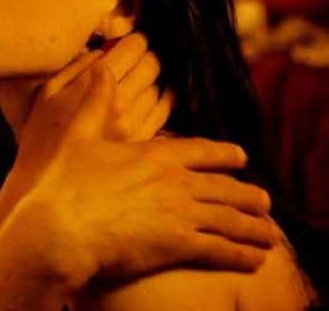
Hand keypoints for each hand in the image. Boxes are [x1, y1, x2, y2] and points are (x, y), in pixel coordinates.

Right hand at [6, 65, 275, 291]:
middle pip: (225, 187)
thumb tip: (100, 68)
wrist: (60, 228)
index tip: (241, 157)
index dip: (224, 154)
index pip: (200, 150)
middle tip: (265, 202)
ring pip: (231, 218)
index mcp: (154, 154)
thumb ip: (94, 101)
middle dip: (249, 195)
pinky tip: (256, 259)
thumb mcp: (77, 134)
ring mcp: (180, 213)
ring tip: (269, 234)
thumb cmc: (62, 183)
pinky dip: (242, 254)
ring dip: (254, 227)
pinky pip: (221, 250)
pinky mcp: (178, 245)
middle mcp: (174, 181)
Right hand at [34, 34, 173, 144]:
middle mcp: (121, 102)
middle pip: (151, 65)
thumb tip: (100, 50)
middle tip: (134, 60)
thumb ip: (76, 67)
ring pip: (159, 88)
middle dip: (144, 58)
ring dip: (151, 81)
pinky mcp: (144, 143)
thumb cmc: (42, 136)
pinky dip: (160, 102)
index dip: (134, 40)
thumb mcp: (49, 92)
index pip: (133, 48)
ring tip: (137, 82)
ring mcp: (136, 124)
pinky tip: (147, 102)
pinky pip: (164, 112)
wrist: (47, 185)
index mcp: (96, 85)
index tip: (129, 42)